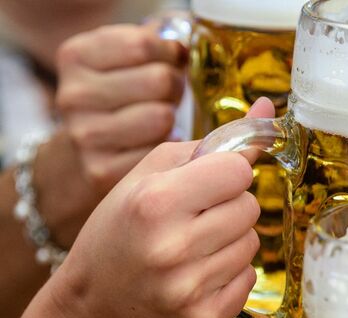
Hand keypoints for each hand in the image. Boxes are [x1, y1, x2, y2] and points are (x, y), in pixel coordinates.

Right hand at [49, 98, 275, 317]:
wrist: (97, 301)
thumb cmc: (124, 224)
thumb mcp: (153, 172)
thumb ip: (215, 141)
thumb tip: (267, 110)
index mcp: (155, 203)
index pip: (238, 172)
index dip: (226, 173)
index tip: (206, 181)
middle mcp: (171, 249)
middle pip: (250, 207)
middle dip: (229, 205)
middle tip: (194, 217)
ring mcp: (188, 291)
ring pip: (253, 243)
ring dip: (231, 239)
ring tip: (192, 245)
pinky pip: (249, 278)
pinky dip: (231, 272)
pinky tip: (197, 273)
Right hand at [56, 24, 186, 192]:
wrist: (82, 151)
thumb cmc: (118, 96)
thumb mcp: (125, 57)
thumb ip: (157, 39)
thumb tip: (189, 34)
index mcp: (76, 55)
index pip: (145, 44)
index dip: (170, 53)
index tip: (168, 62)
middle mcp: (73, 95)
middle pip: (159, 80)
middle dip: (174, 86)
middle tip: (167, 95)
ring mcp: (85, 135)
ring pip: (162, 117)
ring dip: (171, 119)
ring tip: (159, 118)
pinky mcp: (101, 170)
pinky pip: (159, 151)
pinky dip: (166, 148)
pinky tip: (153, 144)